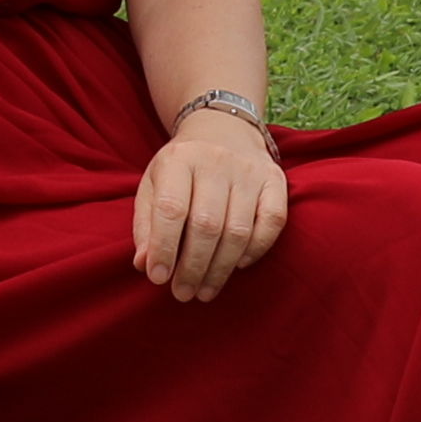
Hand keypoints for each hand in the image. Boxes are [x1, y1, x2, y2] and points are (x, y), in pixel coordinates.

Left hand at [130, 112, 288, 303]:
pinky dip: (256, 250)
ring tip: (205, 291)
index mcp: (179, 159)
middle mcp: (216, 161)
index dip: (165, 248)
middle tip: (183, 293)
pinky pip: (272, 222)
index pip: (172, 209)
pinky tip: (238, 266)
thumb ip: (146, 224)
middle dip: (193, 267)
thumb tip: (145, 264)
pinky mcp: (275, 180)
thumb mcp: (153, 185)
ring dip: (221, 269)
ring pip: (239, 230)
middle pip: (207, 225)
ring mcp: (249, 171)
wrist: (221, 128)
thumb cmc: (181, 168)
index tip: (158, 278)